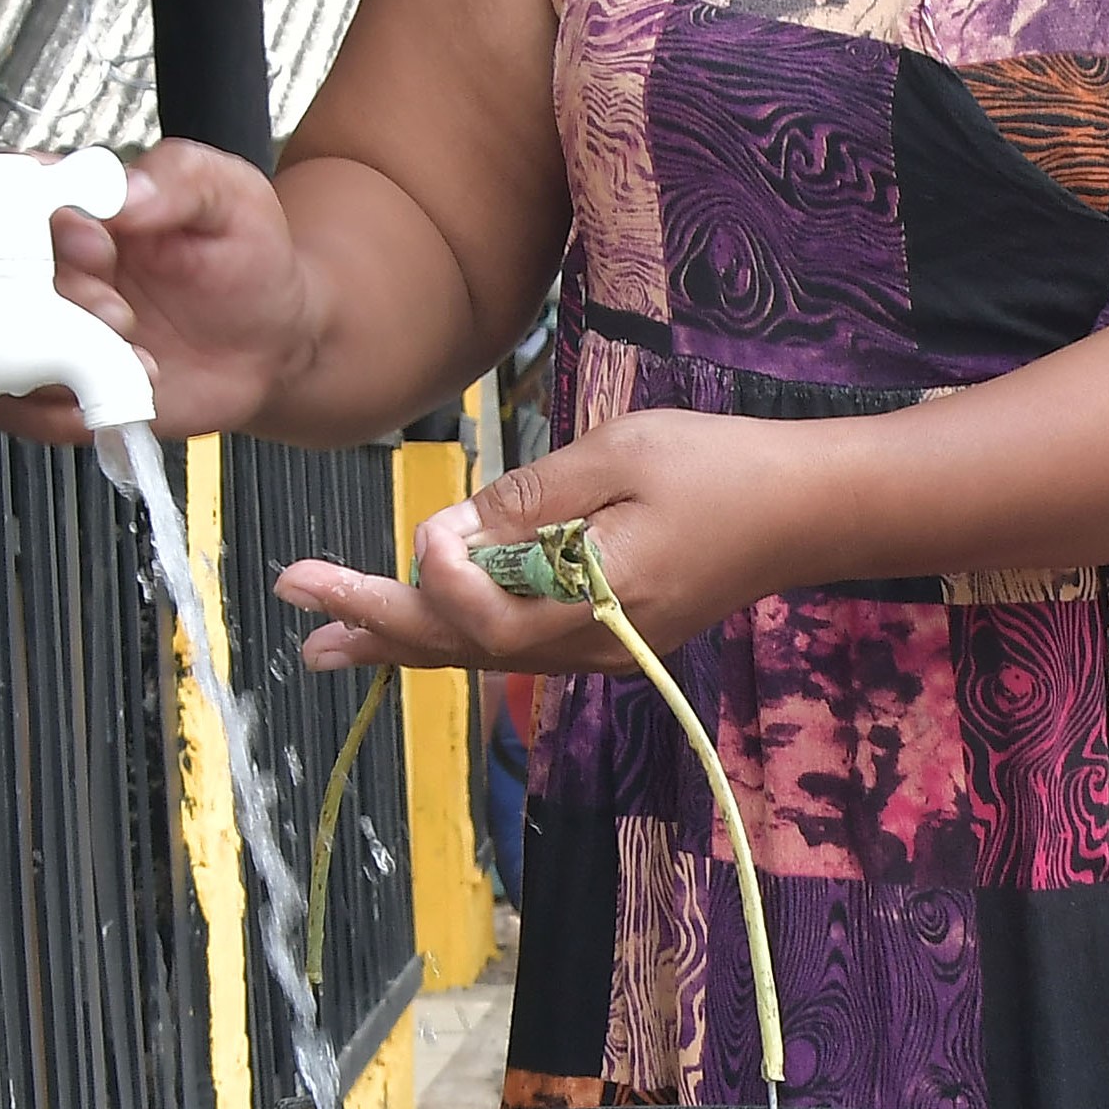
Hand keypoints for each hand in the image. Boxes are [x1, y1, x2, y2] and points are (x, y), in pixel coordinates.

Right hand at [0, 141, 321, 446]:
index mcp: (85, 208)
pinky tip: (117, 393)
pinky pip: (21, 410)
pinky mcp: (65, 388)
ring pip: (3, 347)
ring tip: (137, 359)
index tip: (97, 239)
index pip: (19, 196)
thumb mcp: (233, 197)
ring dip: (61, 359)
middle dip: (64, 297)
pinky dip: (58, 410)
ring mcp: (57, 330)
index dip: (41, 218)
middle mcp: (58, 268)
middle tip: (120, 311)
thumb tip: (123, 191)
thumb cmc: (250, 260)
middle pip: (2, 277)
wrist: (277, 340)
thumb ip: (181, 179)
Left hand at [276, 409, 802, 674]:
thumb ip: (534, 496)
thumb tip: (452, 529)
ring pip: (483, 653)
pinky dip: (455, 633)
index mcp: (599, 602)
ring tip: (326, 638)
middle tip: (295, 594)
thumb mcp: (626, 454)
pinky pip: (515, 643)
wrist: (813, 510)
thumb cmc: (726, 468)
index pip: (484, 614)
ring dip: (404, 637)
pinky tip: (416, 629)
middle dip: (376, 619)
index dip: (439, 573)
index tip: (431, 521)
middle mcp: (593, 645)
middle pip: (464, 645)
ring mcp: (603, 648)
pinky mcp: (611, 634)